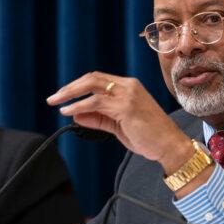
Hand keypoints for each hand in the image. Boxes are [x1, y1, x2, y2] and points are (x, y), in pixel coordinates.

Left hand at [46, 71, 191, 171]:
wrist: (169, 145)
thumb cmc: (149, 136)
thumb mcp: (119, 125)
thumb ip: (99, 118)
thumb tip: (75, 114)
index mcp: (130, 87)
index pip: (98, 79)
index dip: (79, 86)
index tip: (64, 96)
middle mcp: (129, 86)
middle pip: (93, 78)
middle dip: (70, 87)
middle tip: (54, 97)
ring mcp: (128, 95)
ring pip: (92, 86)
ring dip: (70, 94)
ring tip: (56, 102)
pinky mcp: (126, 107)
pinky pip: (96, 103)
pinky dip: (79, 106)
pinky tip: (69, 111)